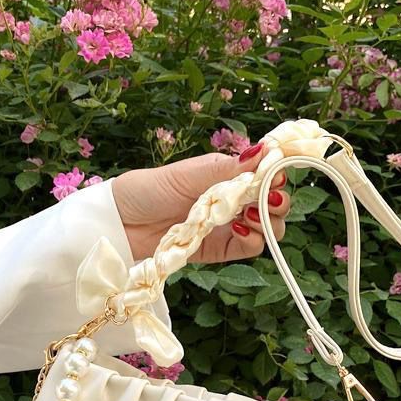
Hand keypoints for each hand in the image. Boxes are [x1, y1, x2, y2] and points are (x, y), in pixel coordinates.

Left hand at [112, 142, 290, 263]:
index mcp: (227, 176)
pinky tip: (239, 229)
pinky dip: (253, 240)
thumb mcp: (189, 172)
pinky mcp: (220, 250)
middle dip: (278, 201)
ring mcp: (228, 227)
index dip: (277, 174)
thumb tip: (265, 149)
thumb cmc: (149, 189)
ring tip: (250, 215)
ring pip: (268, 228)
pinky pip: (249, 248)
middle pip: (274, 204)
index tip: (276, 173)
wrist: (121, 222)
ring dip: (268, 222)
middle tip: (268, 198)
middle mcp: (233, 201)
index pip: (266, 175)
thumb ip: (227, 168)